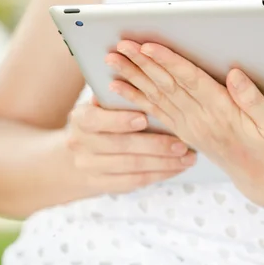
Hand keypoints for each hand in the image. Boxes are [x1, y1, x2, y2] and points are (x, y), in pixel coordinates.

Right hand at [66, 97, 196, 194]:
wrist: (76, 156)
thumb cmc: (100, 122)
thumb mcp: (100, 106)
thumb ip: (117, 97)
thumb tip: (139, 80)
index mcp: (81, 118)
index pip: (96, 119)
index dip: (120, 120)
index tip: (144, 119)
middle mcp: (80, 144)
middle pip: (121, 146)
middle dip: (155, 146)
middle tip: (182, 144)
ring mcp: (89, 167)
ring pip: (131, 167)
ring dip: (163, 163)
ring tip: (187, 158)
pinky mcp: (101, 184)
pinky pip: (133, 181)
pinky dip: (158, 175)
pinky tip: (176, 169)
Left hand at [105, 40, 263, 210]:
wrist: (263, 182)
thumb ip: (253, 100)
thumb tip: (235, 74)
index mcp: (221, 111)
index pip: (189, 81)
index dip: (168, 62)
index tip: (148, 46)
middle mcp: (199, 119)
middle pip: (165, 85)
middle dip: (142, 63)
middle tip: (120, 45)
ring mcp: (189, 127)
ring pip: (155, 97)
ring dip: (133, 77)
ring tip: (112, 61)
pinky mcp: (184, 132)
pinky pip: (155, 112)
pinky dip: (135, 98)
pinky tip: (119, 87)